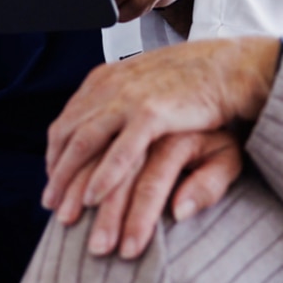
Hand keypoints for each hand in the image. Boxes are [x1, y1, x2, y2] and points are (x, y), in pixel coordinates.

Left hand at [42, 37, 280, 250]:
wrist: (231, 67)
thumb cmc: (193, 83)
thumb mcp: (147, 86)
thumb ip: (121, 102)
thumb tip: (98, 123)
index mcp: (107, 79)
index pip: (68, 121)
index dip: (57, 154)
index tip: (55, 181)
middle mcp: (111, 87)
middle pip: (70, 137)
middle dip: (58, 175)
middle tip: (51, 207)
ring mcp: (129, 98)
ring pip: (87, 146)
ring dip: (73, 184)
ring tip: (66, 216)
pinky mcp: (152, 112)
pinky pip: (120, 152)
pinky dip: (103, 176)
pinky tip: (94, 199)